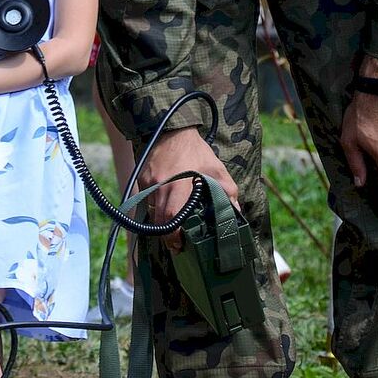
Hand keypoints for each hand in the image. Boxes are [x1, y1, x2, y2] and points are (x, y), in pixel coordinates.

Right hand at [138, 127, 237, 251]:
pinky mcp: (141, 181)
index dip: (174, 235)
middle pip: (159, 221)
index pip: (172, 216)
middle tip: (176, 246)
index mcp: (180, 185)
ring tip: (172, 232)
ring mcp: (148, 184)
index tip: (180, 245)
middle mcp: (161, 186)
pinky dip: (155, 210)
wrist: (172, 131)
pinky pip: (146, 202)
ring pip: (151, 213)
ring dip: (160, 224)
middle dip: (167, 237)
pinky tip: (164, 212)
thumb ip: (227, 191)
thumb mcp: (217, 170)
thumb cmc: (196, 152)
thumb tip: (235, 212)